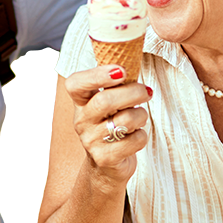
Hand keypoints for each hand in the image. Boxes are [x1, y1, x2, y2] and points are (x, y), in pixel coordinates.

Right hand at [65, 65, 151, 184]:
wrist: (107, 165)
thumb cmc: (114, 124)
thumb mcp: (110, 103)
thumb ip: (116, 83)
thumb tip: (133, 57)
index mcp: (81, 102)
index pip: (75, 84)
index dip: (96, 75)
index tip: (120, 71)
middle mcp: (82, 121)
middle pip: (105, 101)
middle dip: (132, 93)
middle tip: (146, 91)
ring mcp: (90, 141)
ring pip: (124, 120)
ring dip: (140, 115)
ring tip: (140, 117)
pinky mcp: (104, 159)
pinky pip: (133, 141)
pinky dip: (142, 136)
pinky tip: (136, 136)